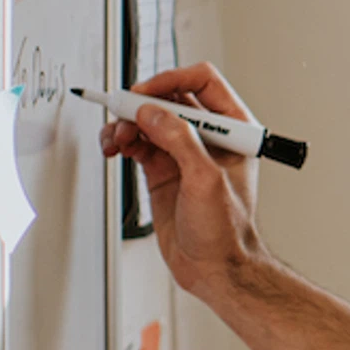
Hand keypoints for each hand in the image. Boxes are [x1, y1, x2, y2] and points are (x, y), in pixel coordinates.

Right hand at [100, 63, 266, 300]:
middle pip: (170, 98)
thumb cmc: (226, 231)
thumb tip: (153, 111)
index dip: (172, 80)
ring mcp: (183, 153)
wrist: (213, 269)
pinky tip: (115, 147)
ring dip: (127, 122)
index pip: (203, 82)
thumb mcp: (206, 180)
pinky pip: (138, 142)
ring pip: (150, 120)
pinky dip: (122, 140)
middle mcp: (208, 137)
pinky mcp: (163, 170)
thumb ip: (180, 141)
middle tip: (121, 112)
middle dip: (143, 102)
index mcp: (234, 129)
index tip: (146, 92)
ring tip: (116, 138)